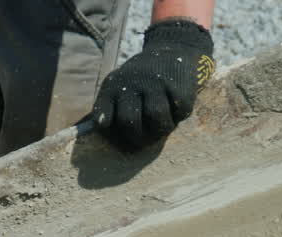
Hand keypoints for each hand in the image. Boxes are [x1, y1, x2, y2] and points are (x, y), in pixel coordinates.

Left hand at [92, 19, 214, 149]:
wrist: (170, 50)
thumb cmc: (138, 80)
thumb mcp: (118, 86)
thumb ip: (108, 107)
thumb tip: (102, 126)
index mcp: (113, 87)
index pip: (103, 113)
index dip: (105, 125)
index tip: (110, 128)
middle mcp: (133, 83)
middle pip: (130, 121)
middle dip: (137, 138)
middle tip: (144, 141)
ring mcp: (156, 83)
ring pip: (156, 118)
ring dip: (160, 131)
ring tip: (161, 129)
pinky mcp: (179, 85)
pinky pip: (180, 112)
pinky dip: (178, 117)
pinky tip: (175, 112)